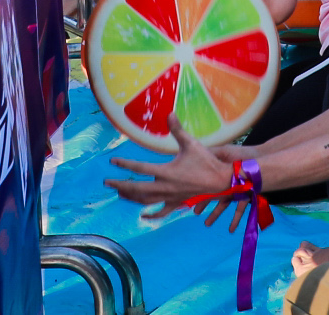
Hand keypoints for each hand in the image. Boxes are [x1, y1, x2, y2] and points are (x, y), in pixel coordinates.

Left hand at [105, 122, 238, 220]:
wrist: (221, 180)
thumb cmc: (206, 161)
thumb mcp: (191, 143)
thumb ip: (177, 129)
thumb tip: (169, 113)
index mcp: (166, 171)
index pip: (140, 168)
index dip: (125, 164)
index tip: (112, 161)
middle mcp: (165, 187)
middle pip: (137, 189)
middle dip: (120, 185)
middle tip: (107, 182)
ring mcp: (171, 197)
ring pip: (146, 201)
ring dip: (131, 197)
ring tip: (119, 193)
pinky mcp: (177, 203)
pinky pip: (162, 212)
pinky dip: (151, 215)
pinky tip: (143, 216)